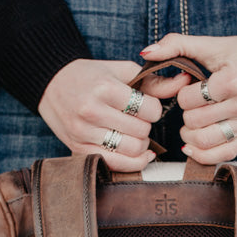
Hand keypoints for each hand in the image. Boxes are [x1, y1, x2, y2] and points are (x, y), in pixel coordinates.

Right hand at [38, 58, 189, 170]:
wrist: (51, 84)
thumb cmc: (90, 76)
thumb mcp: (121, 71)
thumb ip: (154, 81)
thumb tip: (185, 81)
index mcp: (104, 88)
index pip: (148, 109)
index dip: (154, 109)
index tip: (146, 106)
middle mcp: (91, 112)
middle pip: (142, 131)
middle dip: (147, 126)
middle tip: (139, 120)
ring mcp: (83, 133)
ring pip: (132, 150)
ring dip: (140, 144)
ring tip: (135, 133)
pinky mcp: (79, 150)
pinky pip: (116, 165)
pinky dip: (134, 163)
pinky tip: (140, 154)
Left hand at [139, 33, 236, 163]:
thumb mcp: (211, 44)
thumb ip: (176, 44)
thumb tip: (145, 52)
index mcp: (232, 81)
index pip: (189, 100)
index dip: (182, 94)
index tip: (191, 87)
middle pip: (195, 122)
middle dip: (186, 113)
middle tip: (193, 104)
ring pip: (206, 142)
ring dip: (190, 135)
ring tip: (191, 123)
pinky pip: (225, 155)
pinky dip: (204, 155)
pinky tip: (192, 146)